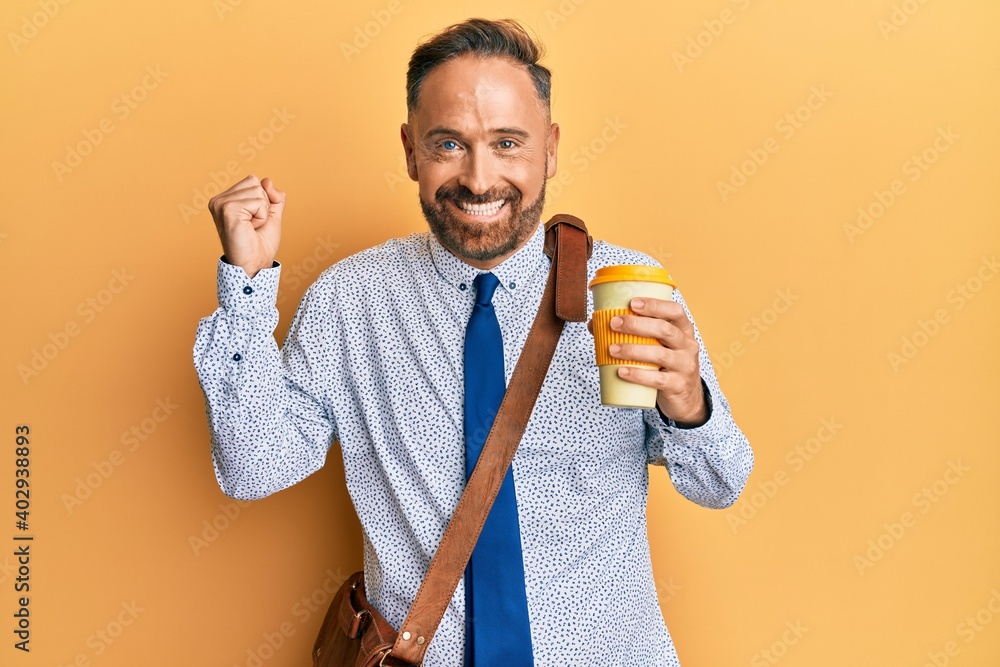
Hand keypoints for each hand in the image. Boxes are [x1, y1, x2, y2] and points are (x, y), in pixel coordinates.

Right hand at [207, 174, 284, 277]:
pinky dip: (261, 217)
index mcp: (224, 199)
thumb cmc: (260, 244)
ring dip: (262, 212)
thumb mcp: (271, 215)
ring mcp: (221, 204)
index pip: (253, 181)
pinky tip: (250, 228)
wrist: (255, 264)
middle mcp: (219, 200)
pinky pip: (258, 202)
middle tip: (253, 225)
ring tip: (251, 227)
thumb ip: (273, 196)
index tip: (253, 220)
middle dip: (263, 205)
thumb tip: (267, 181)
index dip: (263, 201)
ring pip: (258, 191)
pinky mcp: (228, 210)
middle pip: (255, 183)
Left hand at [588, 297, 707, 425]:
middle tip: (614, 324)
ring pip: (660, 354)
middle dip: (637, 325)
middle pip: (665, 330)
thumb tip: (595, 324)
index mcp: (683, 330)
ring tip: (612, 349)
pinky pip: (657, 379)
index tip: (632, 303)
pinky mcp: (678, 385)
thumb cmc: (665, 364)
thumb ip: (632, 333)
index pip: (675, 311)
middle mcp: (687, 345)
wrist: (685, 396)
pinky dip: (637, 375)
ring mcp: (685, 366)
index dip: (655, 305)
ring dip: (633, 350)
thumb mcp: (656, 345)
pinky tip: (622, 371)